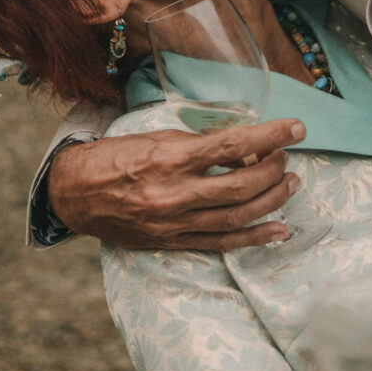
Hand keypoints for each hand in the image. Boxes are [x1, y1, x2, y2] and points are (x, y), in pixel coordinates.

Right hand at [48, 119, 305, 248]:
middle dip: (274, 169)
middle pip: (241, 186)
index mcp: (168, 159)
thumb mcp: (157, 138)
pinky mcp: (172, 243)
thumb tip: (246, 145)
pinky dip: (254, 238)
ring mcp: (174, 223)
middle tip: (286, 156)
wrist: (74, 194)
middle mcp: (173, 194)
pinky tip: (279, 229)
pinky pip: (221, 243)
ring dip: (272, 200)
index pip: (231, 145)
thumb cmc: (116, 158)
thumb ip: (201, 143)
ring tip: (291, 183)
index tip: (297, 127)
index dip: (270, 135)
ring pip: (237, 216)